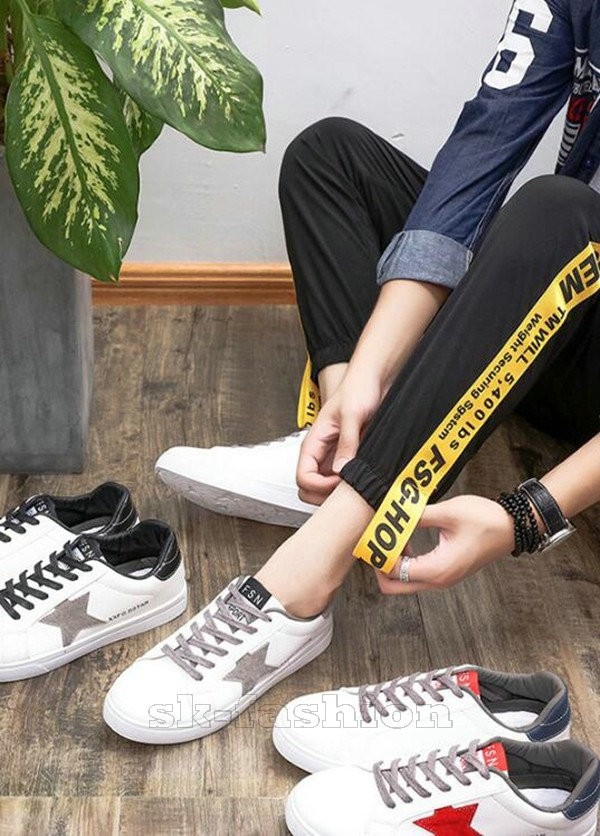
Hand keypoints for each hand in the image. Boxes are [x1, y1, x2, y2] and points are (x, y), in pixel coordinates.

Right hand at [297, 377, 382, 505]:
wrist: (373, 379)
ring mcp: (334, 458)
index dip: (320, 486)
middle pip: (309, 490)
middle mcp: (321, 453)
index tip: (341, 480)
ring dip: (339, 493)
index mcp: (314, 443)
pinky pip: (343, 481)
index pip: (303, 478)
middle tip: (348, 488)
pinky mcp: (350, 458)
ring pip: (326, 489)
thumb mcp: (353, 414)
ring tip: (358, 483)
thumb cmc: (358, 389)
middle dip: (325, 495)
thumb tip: (341, 470)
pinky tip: (365, 478)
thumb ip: (347, 442)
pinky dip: (351, 486)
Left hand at [376, 495, 514, 594]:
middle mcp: (438, 580)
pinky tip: (407, 538)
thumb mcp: (447, 512)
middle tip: (377, 541)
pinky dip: (406, 561)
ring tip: (393, 535)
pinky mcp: (446, 572)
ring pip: (405, 581)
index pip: (394, 571)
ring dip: (394, 562)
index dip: (379, 554)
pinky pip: (417, 574)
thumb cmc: (485, 520)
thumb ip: (417, 515)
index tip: (373, 534)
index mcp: (437, 569)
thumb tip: (393, 513)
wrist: (513, 527)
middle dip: (381, 565)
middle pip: (394, 586)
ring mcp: (443, 578)